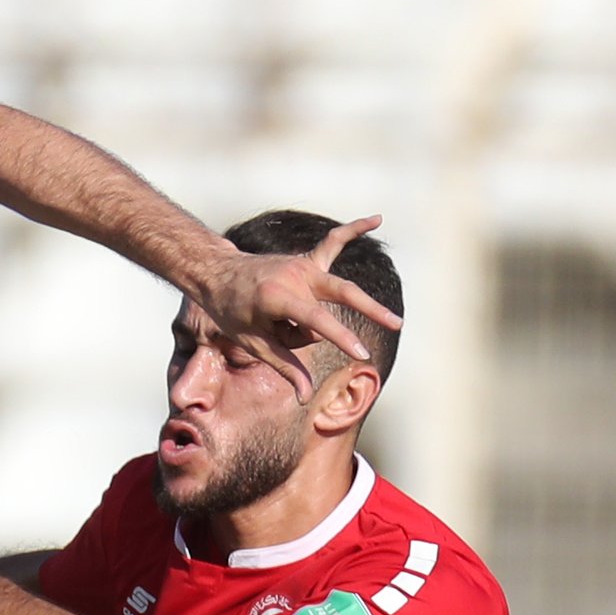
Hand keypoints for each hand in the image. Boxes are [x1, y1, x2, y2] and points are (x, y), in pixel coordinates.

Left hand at [190, 215, 386, 380]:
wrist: (217, 273)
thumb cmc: (231, 312)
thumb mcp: (252, 343)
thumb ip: (284, 366)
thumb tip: (306, 395)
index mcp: (277, 295)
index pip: (317, 320)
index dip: (341, 338)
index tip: (362, 353)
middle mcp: (295, 274)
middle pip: (343, 292)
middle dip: (371, 310)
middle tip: (398, 326)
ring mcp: (302, 264)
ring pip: (329, 296)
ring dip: (311, 320)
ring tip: (274, 321)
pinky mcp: (306, 260)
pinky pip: (334, 243)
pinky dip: (354, 230)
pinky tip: (378, 218)